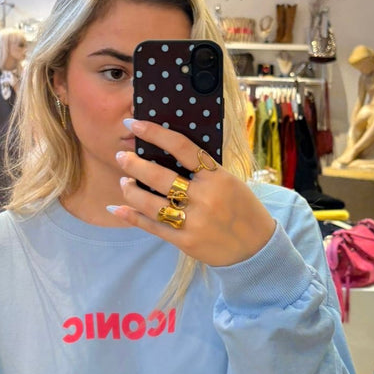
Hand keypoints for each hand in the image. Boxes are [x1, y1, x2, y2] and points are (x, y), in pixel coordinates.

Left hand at [110, 119, 275, 266]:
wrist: (256, 248)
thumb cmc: (242, 209)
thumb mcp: (229, 181)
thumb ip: (203, 170)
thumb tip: (166, 153)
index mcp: (217, 177)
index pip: (181, 147)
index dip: (155, 133)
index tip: (135, 124)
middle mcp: (204, 198)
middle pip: (159, 177)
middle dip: (134, 164)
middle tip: (122, 157)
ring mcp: (194, 221)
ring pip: (150, 204)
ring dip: (131, 190)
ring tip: (124, 181)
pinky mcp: (185, 241)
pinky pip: (152, 227)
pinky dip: (131, 216)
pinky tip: (117, 208)